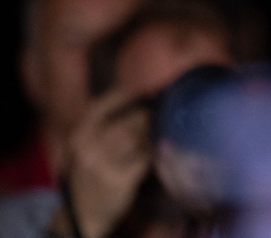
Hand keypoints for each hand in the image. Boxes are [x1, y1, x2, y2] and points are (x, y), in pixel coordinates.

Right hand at [62, 90, 151, 237]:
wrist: (82, 214)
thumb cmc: (87, 175)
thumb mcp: (83, 148)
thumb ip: (102, 125)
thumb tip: (137, 97)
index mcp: (78, 135)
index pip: (102, 104)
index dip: (125, 94)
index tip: (143, 89)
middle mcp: (88, 147)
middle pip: (129, 120)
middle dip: (146, 117)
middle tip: (157, 116)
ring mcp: (104, 163)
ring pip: (139, 137)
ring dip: (151, 134)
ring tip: (156, 135)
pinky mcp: (122, 178)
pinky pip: (146, 156)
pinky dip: (154, 153)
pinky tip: (156, 153)